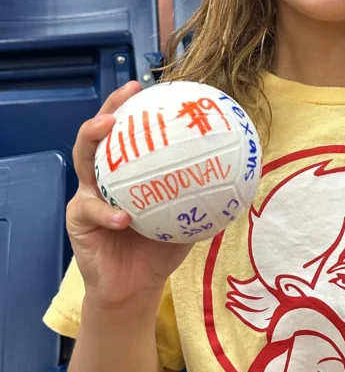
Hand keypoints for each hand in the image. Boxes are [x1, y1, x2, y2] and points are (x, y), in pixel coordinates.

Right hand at [67, 81, 193, 310]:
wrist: (134, 286)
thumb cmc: (158, 249)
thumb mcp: (186, 221)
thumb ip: (204, 198)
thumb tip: (241, 178)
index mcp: (128, 173)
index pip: (128, 134)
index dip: (135, 108)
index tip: (149, 86)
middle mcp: (103, 177)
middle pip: (99, 133)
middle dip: (109, 108)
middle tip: (127, 96)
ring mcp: (87, 195)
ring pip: (83, 160)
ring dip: (94, 141)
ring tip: (109, 130)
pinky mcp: (77, 219)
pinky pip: (90, 210)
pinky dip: (107, 213)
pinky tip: (123, 217)